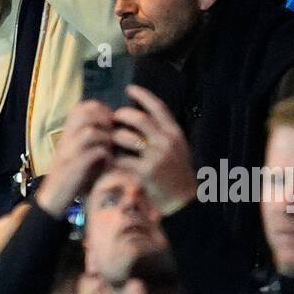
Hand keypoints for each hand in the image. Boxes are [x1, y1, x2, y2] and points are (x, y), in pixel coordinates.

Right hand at [34, 101, 115, 218]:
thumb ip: (92, 139)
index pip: (82, 107)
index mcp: (67, 133)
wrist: (54, 198)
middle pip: (86, 114)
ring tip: (112, 149)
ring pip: (90, 132)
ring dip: (106, 139)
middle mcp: (66, 139)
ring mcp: (69, 152)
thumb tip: (115, 127)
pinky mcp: (74, 169)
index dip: (100, 110)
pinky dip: (106, 156)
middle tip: (114, 133)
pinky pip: (94, 153)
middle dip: (105, 121)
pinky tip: (110, 163)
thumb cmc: (72, 175)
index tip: (111, 121)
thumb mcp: (78, 152)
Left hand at [109, 85, 197, 215]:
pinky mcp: (145, 172)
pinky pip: (121, 160)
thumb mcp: (178, 151)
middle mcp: (166, 142)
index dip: (143, 95)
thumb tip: (141, 119)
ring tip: (110, 140)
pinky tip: (107, 160)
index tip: (130, 89)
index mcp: (175, 134)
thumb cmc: (178, 176)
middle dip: (122, 116)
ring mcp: (156, 157)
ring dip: (114, 137)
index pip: (158, 107)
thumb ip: (163, 135)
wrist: (186, 205)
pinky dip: (112, 160)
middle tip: (113, 118)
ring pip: (126, 137)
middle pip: (138, 119)